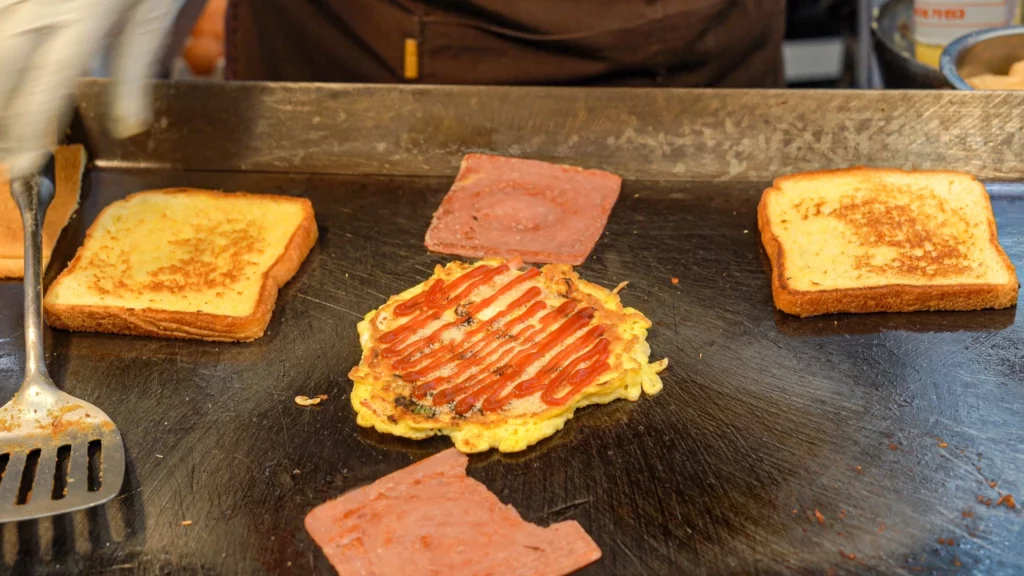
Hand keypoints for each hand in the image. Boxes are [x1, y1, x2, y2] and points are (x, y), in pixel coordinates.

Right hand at [0, 0, 179, 178]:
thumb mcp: (160, 13)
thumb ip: (139, 65)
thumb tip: (126, 123)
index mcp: (86, 15)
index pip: (47, 83)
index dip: (30, 128)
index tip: (21, 166)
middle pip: (3, 56)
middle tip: (3, 151)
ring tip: (3, 118)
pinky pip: (2, 9)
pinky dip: (0, 30)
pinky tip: (8, 51)